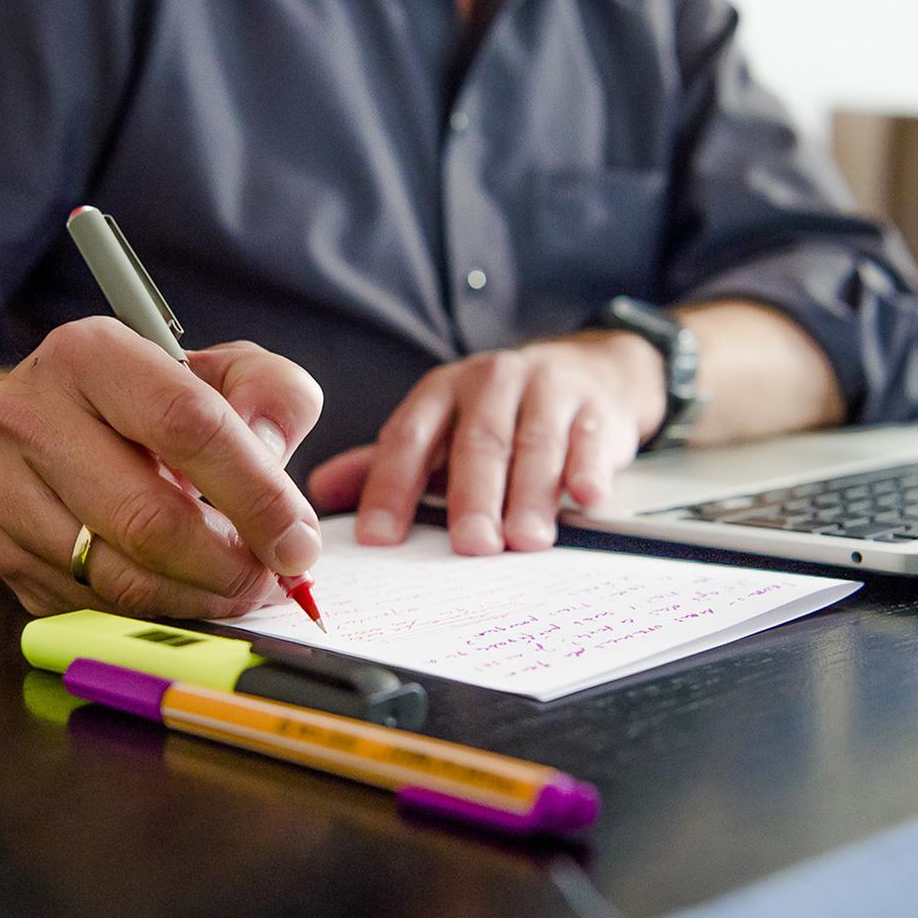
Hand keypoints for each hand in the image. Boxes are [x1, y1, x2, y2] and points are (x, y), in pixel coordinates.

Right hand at [0, 318, 324, 617]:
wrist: (42, 426)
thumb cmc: (149, 401)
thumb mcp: (223, 372)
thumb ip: (273, 396)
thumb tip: (272, 456)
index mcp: (89, 354)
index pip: (186, 426)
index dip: (255, 493)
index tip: (299, 542)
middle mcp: (29, 416)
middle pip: (146, 516)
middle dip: (228, 564)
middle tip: (274, 580)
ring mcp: (3, 489)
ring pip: (118, 576)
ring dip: (196, 596)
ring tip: (239, 586)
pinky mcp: (0, 552)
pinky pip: (92, 605)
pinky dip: (153, 611)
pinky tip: (186, 590)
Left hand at [308, 331, 663, 554]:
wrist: (590, 371)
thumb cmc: (501, 412)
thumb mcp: (440, 428)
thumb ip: (388, 462)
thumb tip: (320, 493)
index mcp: (442, 391)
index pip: (408, 438)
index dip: (390, 487)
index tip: (378, 538)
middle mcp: (492, 383)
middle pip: (478, 443)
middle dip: (471, 497)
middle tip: (469, 545)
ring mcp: (548, 391)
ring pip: (535, 444)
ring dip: (531, 495)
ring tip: (525, 540)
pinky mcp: (597, 409)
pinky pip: (592, 440)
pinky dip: (589, 470)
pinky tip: (586, 497)